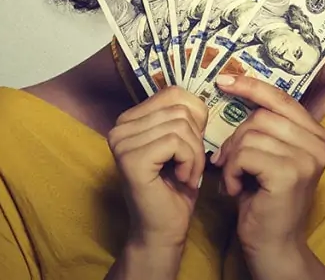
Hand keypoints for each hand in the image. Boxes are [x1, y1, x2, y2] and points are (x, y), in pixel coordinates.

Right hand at [107, 85, 207, 249]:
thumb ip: (185, 116)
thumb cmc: (175, 188)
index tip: (192, 147)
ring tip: (187, 174)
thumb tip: (204, 93)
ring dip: (195, 154)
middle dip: (196, 140)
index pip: (174, 94)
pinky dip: (189, 162)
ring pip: (180, 126)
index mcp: (130, 119)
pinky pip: (176, 142)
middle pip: (180, 110)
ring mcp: (122, 142)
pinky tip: (183, 179)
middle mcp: (120, 126)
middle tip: (190, 167)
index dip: (196, 118)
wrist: (162, 230)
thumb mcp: (183, 143)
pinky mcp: (131, 158)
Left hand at [211, 75, 324, 258]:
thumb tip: (232, 87)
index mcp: (316, 135)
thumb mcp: (268, 155)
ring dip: (232, 158)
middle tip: (228, 163)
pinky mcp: (289, 174)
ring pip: (250, 134)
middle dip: (235, 138)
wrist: (272, 244)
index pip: (281, 98)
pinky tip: (235, 189)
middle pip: (260, 117)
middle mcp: (319, 144)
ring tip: (235, 179)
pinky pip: (245, 154)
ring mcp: (307, 159)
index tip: (224, 80)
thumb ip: (262, 127)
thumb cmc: (263, 198)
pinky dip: (231, 171)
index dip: (251, 86)